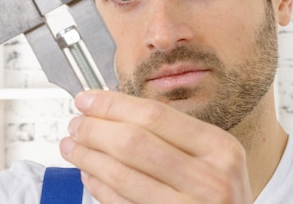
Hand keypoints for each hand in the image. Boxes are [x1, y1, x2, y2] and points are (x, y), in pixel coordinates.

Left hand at [60, 90, 251, 203]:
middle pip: (133, 142)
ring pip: (122, 175)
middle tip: (76, 124)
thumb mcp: (213, 156)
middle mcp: (208, 179)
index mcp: (219, 148)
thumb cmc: (218, 191)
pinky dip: (99, 187)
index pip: (154, 115)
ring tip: (73, 146)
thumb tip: (113, 109)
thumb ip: (173, 134)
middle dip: (95, 129)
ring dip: (89, 157)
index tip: (87, 99)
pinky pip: (122, 203)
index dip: (113, 104)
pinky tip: (89, 174)